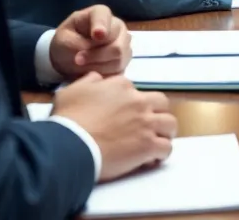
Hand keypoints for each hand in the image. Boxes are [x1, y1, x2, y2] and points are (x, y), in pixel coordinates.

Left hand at [50, 5, 131, 78]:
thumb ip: (79, 43)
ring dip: (98, 66)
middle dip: (96, 56)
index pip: (104, 17)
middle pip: (116, 45)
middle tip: (78, 60)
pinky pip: (119, 70)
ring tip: (83, 65)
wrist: (68, 57)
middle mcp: (118, 25)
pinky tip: (93, 69)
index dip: (102, 27)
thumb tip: (99, 42)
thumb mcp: (64, 40)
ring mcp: (124, 42)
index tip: (97, 35)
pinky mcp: (125, 58)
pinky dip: (104, 73)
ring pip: (119, 60)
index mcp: (100, 13)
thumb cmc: (66, 43)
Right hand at [51, 73, 175, 181]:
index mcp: (121, 86)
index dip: (132, 103)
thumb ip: (89, 82)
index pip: (135, 91)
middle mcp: (138, 101)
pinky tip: (151, 159)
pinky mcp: (148, 145)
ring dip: (164, 133)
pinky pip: (166, 148)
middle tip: (148, 125)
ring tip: (156, 142)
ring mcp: (146, 123)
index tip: (126, 115)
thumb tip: (98, 78)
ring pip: (170, 124)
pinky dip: (161, 154)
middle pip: (161, 103)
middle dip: (157, 113)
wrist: (70, 145)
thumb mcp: (71, 91)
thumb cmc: (67, 120)